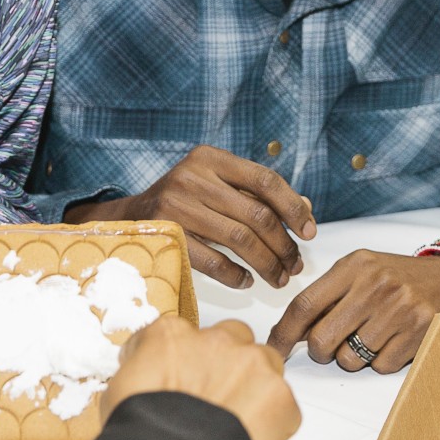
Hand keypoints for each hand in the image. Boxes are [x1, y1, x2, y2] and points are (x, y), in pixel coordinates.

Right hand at [68, 146, 316, 288]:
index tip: (310, 232)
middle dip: (283, 244)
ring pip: (239, 239)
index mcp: (210, 158)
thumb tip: (306, 210)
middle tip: (295, 265)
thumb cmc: (185, 201)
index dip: (293, 207)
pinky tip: (246, 281)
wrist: (130, 218)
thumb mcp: (217, 186)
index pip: (264, 179)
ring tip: (278, 278)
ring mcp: (177, 206)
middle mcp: (193, 177)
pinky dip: (235, 275)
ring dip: (266, 264)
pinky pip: (213, 261)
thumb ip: (257, 195)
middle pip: (256, 214)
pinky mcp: (167, 235)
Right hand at [103, 317, 299, 439]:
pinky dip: (272, 422)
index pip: (181, 337)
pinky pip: (282, 404)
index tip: (181, 384)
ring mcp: (253, 363)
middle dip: (226, 364)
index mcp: (170, 334)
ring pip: (263, 363)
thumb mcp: (118, 394)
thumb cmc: (138, 435)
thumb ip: (139, 373)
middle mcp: (215, 338)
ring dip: (255, 385)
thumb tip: (142, 383)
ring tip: (237, 424)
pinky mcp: (281, 396)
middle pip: (230, 339)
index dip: (183, 363)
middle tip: (215, 402)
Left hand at [268, 249, 439, 372]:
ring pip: (350, 359)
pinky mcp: (419, 332)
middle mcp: (375, 285)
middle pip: (323, 339)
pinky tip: (391, 340)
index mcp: (354, 266)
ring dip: (353, 357)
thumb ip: (327, 295)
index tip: (273, 348)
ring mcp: (399, 309)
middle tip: (331, 345)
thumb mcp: (360, 271)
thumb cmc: (397, 277)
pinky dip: (380, 360)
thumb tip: (292, 330)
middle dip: (321, 352)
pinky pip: (380, 366)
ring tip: (370, 336)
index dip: (284, 332)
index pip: (305, 304)